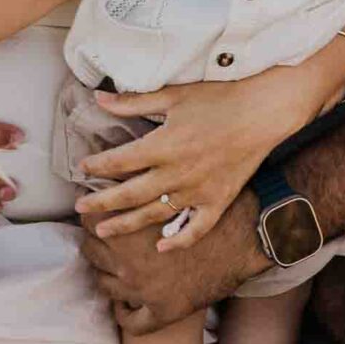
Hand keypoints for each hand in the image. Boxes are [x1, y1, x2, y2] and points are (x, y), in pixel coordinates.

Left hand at [73, 60, 332, 248]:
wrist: (263, 112)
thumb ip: (133, 101)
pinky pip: (196, 229)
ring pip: (154, 215)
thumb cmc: (219, 99)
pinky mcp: (218, 201)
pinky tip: (161, 248)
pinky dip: (178, 241)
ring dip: (126, 225)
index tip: (82, 168)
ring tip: (103, 231)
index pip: (118, 162)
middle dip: (101, 203)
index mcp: (162, 145)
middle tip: (81, 208)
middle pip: (128, 194)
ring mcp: (197, 191)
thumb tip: (99, 97)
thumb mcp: (173, 95)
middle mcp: (176, 173)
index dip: (96, 166)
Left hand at [82, 196, 264, 332]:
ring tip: (114, 267)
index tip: (94, 211)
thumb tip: (112, 179)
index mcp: (125, 231)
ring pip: (104, 285)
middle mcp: (127, 263)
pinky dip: (124, 314)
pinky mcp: (162, 312)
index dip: (91, 214)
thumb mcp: (166, 193)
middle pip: (90, 251)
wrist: (242, 239)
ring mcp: (142, 291)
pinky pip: (131, 322)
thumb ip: (135, 190)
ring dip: (107, 275)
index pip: (88, 221)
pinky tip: (126, 304)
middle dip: (96, 243)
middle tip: (104, 238)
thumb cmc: (205, 207)